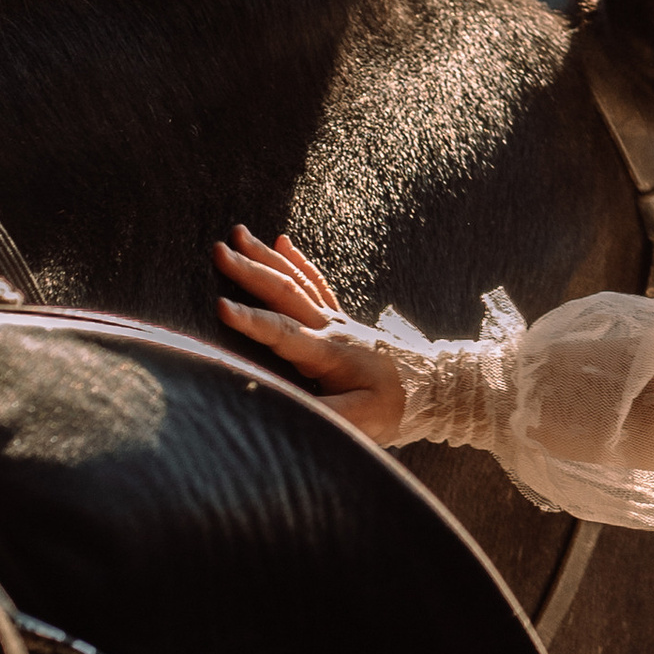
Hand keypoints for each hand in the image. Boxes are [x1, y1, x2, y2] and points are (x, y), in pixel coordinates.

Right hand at [214, 227, 408, 443]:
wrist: (435, 388)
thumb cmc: (397, 407)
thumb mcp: (363, 421)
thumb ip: (326, 414)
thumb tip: (286, 410)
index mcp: (328, 353)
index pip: (284, 334)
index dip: (252, 322)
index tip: (220, 306)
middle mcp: (330, 328)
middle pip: (285, 294)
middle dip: (249, 272)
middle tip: (218, 250)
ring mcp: (337, 320)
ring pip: (296, 281)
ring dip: (265, 257)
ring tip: (237, 233)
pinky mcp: (341, 320)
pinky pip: (316, 284)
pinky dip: (298, 262)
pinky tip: (282, 242)